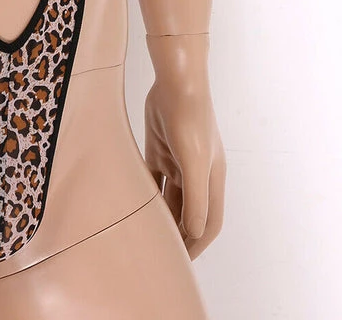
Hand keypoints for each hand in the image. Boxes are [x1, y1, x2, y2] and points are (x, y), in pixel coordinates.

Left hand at [144, 71, 225, 259]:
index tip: (182, 261)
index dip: (198, 242)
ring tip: (142, 232)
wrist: (176, 83)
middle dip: (177, 232)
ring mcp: (177, 161)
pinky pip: (152, 178)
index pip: (209, 221)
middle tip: (157, 252)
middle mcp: (196, 174)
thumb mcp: (195, 162)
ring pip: (169, 196)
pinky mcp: (158, 148)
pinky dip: (144, 192)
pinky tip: (131, 204)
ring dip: (160, 213)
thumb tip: (197, 233)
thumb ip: (196, 198)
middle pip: (188, 212)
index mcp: (212, 180)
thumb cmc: (191, 121)